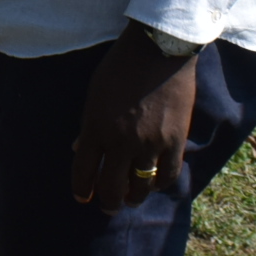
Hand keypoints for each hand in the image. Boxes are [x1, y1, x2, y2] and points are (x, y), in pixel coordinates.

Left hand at [70, 30, 195, 208]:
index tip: (83, 197)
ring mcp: (150, 143)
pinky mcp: (175, 141)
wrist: (159, 50)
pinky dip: (160, 184)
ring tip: (132, 199)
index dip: (81, 190)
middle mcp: (121, 141)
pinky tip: (154, 184)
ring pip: (141, 187)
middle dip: (108, 202)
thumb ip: (88, 125)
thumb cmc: (121, 67)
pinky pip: (168, 175)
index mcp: (96, 128)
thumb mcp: (94, 94)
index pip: (84, 171)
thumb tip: (80, 150)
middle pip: (112, 187)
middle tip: (109, 206)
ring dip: (134, 198)